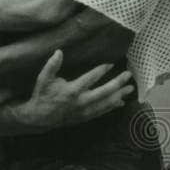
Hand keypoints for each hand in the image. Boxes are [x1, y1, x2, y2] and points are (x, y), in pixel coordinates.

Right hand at [0, 50, 134, 135]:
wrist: (39, 118)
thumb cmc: (42, 95)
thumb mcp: (43, 79)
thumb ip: (51, 66)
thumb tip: (58, 51)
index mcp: (71, 91)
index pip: (90, 79)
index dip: (101, 70)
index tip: (111, 64)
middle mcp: (80, 102)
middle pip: (103, 93)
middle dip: (117, 84)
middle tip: (128, 76)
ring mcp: (84, 111)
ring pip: (105, 104)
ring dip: (118, 96)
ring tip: (130, 89)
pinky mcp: (84, 117)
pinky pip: (101, 112)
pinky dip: (111, 107)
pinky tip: (120, 102)